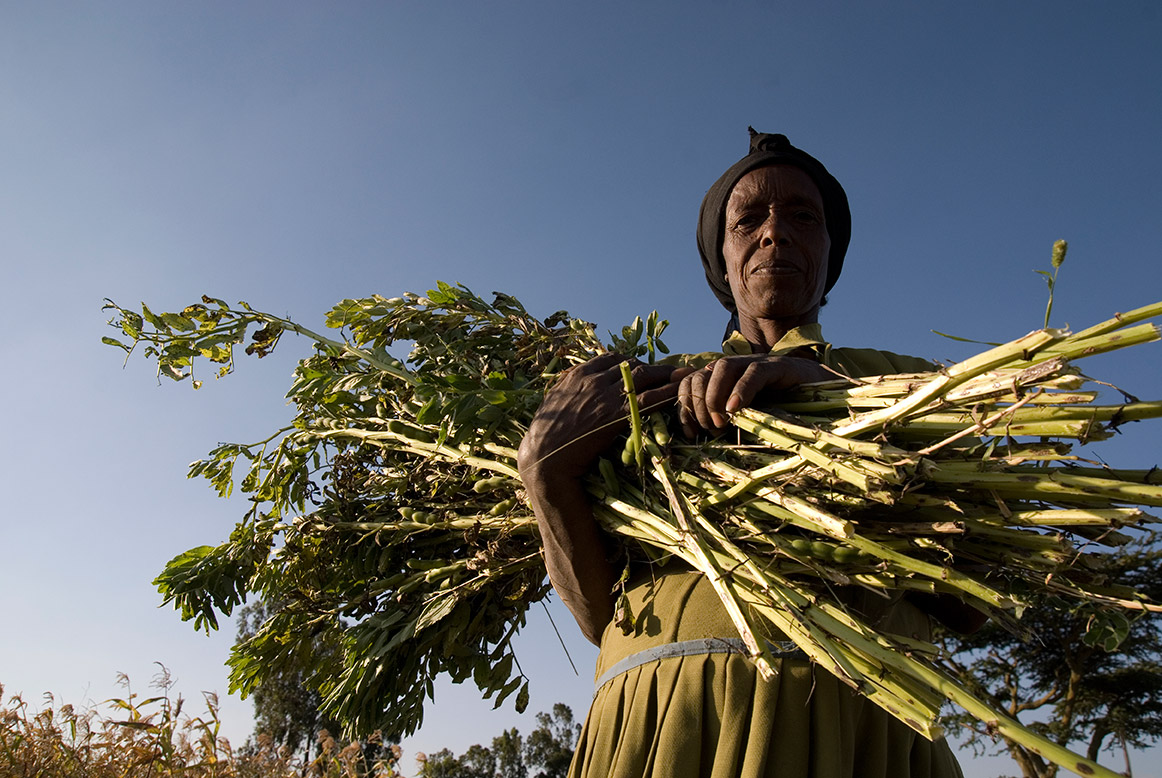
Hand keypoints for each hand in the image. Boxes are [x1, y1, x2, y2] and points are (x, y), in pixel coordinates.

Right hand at [518, 353, 689, 481]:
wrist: (546, 458)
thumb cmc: (545, 435)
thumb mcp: (553, 402)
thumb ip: (567, 388)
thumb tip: (571, 381)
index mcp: (578, 374)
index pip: (611, 358)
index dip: (629, 362)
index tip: (639, 367)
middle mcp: (594, 379)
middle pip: (632, 364)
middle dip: (652, 367)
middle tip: (667, 372)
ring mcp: (608, 395)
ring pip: (645, 376)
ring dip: (666, 374)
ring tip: (683, 375)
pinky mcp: (619, 415)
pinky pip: (650, 398)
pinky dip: (668, 392)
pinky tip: (680, 391)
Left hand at [677, 354, 833, 437]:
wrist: (822, 393)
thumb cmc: (783, 409)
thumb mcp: (748, 418)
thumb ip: (726, 421)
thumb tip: (700, 438)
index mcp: (723, 379)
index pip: (690, 383)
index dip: (685, 407)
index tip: (691, 433)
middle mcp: (735, 367)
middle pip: (701, 375)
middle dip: (698, 405)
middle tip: (711, 429)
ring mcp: (756, 363)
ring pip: (723, 368)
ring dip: (715, 397)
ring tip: (721, 422)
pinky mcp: (777, 365)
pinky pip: (754, 372)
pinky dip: (741, 390)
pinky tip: (736, 408)